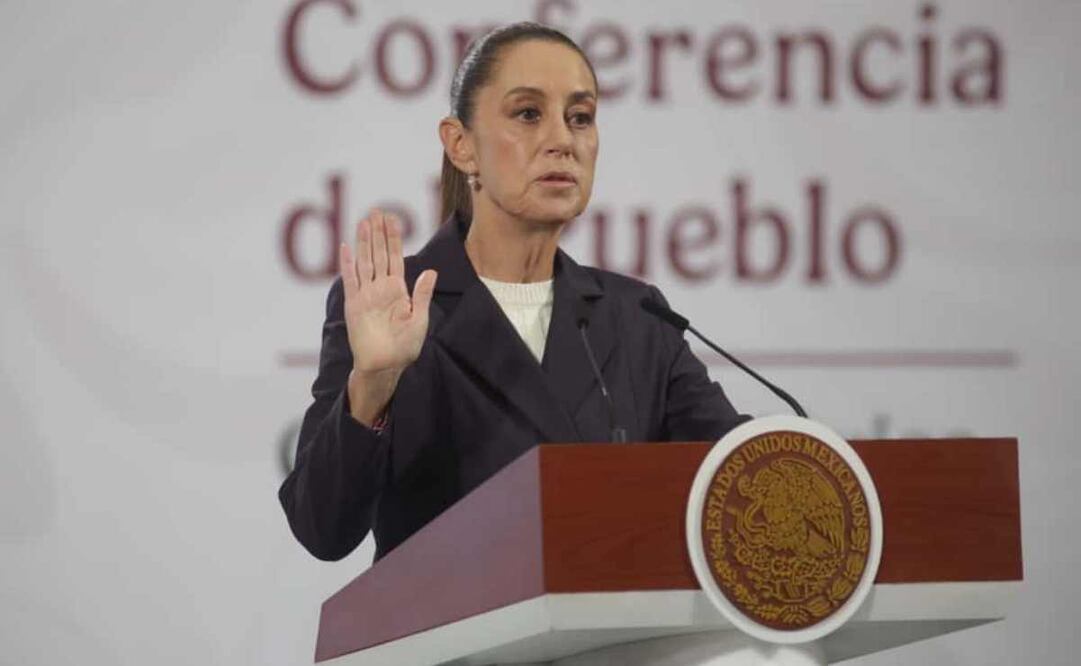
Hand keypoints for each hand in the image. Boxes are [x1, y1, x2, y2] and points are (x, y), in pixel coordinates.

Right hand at [339, 209, 436, 423]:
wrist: (385, 366)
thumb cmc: (404, 347)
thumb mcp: (419, 319)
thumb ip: (422, 294)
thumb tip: (430, 271)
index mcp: (398, 290)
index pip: (395, 258)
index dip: (394, 238)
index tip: (393, 218)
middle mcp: (381, 288)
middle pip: (379, 254)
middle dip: (379, 233)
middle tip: (377, 210)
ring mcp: (366, 295)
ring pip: (365, 262)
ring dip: (364, 242)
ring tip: (364, 222)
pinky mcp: (354, 305)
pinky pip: (350, 281)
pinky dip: (347, 265)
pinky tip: (346, 248)